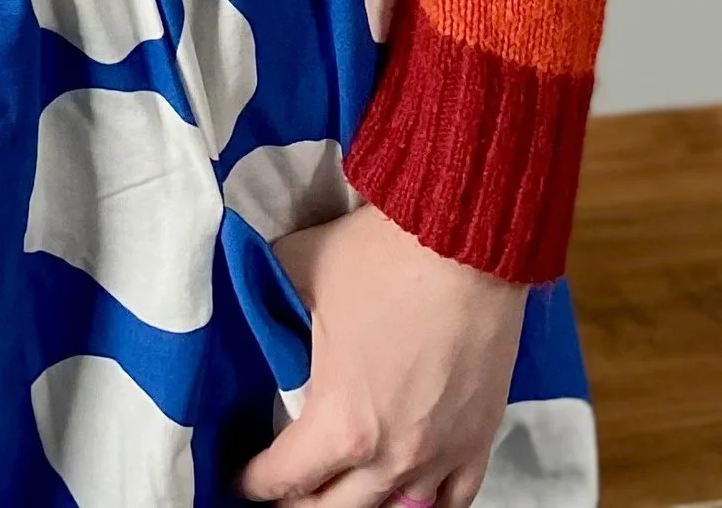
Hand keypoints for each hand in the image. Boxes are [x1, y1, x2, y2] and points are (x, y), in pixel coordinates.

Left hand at [238, 202, 524, 505]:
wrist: (465, 240)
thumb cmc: (382, 257)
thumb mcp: (302, 267)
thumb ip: (272, 293)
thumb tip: (257, 292)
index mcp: (341, 423)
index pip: (284, 478)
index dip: (255, 482)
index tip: (243, 480)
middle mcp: (391, 456)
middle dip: (301, 506)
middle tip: (284, 494)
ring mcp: (440, 455)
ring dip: (360, 506)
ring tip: (340, 496)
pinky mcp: (479, 441)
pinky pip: (454, 501)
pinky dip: (427, 505)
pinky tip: (407, 498)